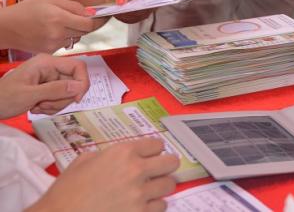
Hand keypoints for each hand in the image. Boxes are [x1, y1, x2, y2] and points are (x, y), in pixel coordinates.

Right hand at [0, 0, 100, 53]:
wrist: (6, 28)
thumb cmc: (27, 10)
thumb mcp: (51, 0)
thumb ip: (73, 7)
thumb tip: (92, 13)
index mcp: (59, 18)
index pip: (89, 24)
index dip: (98, 20)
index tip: (103, 17)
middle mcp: (58, 34)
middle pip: (84, 32)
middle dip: (85, 24)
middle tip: (79, 17)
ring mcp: (54, 45)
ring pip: (76, 38)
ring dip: (75, 31)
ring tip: (61, 24)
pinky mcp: (50, 52)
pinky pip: (66, 44)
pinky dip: (65, 38)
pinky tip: (53, 32)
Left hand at [0, 54, 87, 118]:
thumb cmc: (3, 98)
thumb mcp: (29, 95)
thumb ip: (55, 90)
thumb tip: (79, 87)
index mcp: (46, 63)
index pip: (78, 66)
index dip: (82, 82)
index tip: (76, 100)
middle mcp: (50, 68)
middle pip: (73, 83)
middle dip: (62, 98)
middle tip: (44, 105)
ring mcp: (49, 78)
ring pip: (67, 93)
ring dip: (55, 104)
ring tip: (37, 107)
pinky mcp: (47, 87)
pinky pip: (60, 98)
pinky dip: (51, 107)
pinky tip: (36, 107)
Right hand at [29, 138, 179, 211]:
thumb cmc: (66, 191)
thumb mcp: (83, 161)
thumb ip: (108, 155)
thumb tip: (121, 156)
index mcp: (122, 153)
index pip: (157, 144)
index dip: (153, 150)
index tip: (150, 156)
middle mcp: (136, 170)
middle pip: (171, 162)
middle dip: (165, 166)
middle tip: (157, 172)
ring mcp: (140, 195)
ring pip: (169, 186)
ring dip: (160, 188)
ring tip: (149, 191)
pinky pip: (161, 206)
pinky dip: (154, 206)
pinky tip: (142, 206)